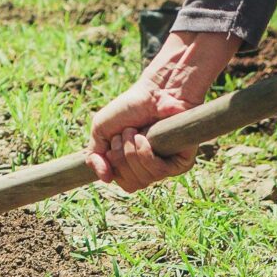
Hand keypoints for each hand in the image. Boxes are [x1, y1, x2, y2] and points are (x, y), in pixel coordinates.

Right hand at [87, 30, 239, 191]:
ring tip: (134, 131)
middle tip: (124, 134)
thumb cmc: (129, 108)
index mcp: (135, 165)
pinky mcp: (182, 161)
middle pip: (132, 184)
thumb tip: (105, 179)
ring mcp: (168, 166)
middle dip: (120, 157)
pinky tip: (144, 136)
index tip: (112, 144)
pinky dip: (145, 153)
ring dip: (131, 151)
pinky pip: (159, 172)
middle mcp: (152, 168)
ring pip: (144, 179)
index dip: (114, 167)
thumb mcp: (101, 131)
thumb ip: (94, 157)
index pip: (124, 184)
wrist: (153, 92)